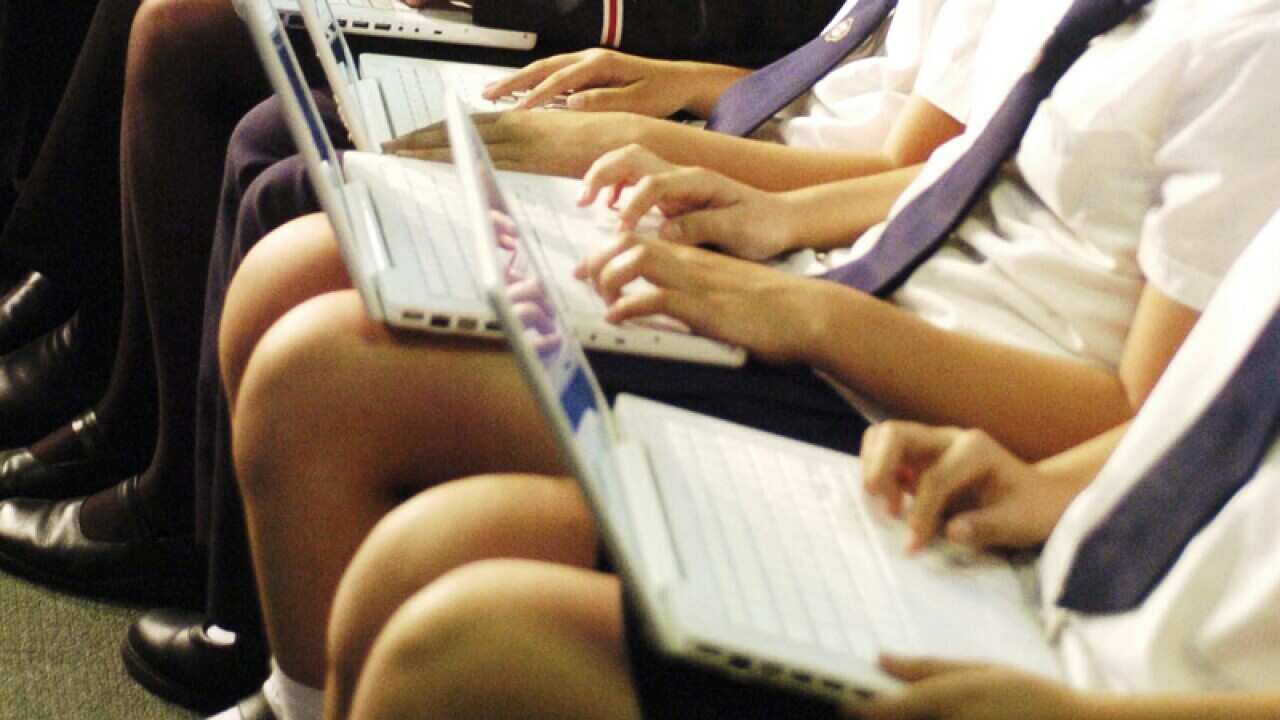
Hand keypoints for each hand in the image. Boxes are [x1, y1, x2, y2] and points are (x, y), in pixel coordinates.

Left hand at [382, 110, 661, 177]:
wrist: (625, 139)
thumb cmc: (597, 147)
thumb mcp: (557, 146)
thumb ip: (533, 155)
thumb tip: (510, 169)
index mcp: (520, 123)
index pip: (467, 127)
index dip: (436, 132)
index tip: (409, 139)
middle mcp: (515, 128)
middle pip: (457, 131)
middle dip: (420, 138)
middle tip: (388, 145)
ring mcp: (520, 142)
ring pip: (464, 142)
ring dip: (429, 147)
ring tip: (398, 153)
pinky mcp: (529, 158)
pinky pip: (486, 158)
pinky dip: (458, 158)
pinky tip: (437, 163)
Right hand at [481, 49, 699, 115]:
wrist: (678, 81)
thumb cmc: (661, 92)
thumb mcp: (638, 100)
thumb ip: (605, 101)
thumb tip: (572, 104)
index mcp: (601, 63)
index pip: (562, 79)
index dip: (538, 94)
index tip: (519, 110)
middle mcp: (590, 58)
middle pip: (544, 67)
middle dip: (514, 81)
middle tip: (487, 95)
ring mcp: (587, 64)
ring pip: (545, 69)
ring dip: (518, 81)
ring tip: (492, 93)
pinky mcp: (587, 73)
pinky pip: (554, 77)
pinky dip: (533, 84)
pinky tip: (518, 96)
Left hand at [573, 233, 830, 363]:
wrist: (809, 314)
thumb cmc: (774, 307)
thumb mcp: (728, 289)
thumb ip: (700, 289)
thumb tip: (672, 306)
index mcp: (696, 255)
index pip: (642, 238)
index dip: (607, 251)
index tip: (589, 271)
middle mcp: (692, 261)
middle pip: (629, 240)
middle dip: (598, 259)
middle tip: (584, 283)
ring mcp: (697, 281)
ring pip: (636, 259)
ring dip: (609, 279)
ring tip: (604, 302)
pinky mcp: (704, 307)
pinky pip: (654, 298)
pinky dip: (628, 307)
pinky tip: (618, 320)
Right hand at [578, 145, 801, 259]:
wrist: (783, 219)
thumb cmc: (763, 226)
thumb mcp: (738, 230)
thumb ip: (700, 228)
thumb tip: (663, 232)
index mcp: (698, 181)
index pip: (652, 183)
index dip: (631, 206)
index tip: (622, 232)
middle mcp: (683, 175)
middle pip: (632, 156)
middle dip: (602, 173)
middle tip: (582, 201)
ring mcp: (677, 182)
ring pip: (631, 164)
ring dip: (604, 177)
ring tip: (586, 202)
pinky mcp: (674, 195)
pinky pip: (637, 182)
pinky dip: (617, 189)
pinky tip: (612, 209)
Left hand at [847, 656, 1087, 719]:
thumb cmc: (1029, 696)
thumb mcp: (979, 670)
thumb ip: (926, 668)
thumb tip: (880, 658)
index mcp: (946, 700)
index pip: (878, 712)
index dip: (857, 709)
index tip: (850, 704)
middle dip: (883, 718)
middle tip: (880, 710)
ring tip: (954, 710)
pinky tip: (960, 718)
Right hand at [860, 422, 1078, 551]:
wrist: (1038, 496)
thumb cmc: (1030, 509)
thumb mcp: (1018, 523)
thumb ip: (985, 526)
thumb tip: (950, 531)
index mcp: (975, 450)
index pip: (934, 478)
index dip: (921, 514)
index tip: (913, 544)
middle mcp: (949, 438)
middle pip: (895, 435)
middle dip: (880, 470)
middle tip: (886, 509)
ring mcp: (933, 442)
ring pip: (884, 436)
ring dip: (873, 467)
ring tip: (886, 504)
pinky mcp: (921, 454)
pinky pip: (885, 449)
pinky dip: (876, 469)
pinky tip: (890, 499)